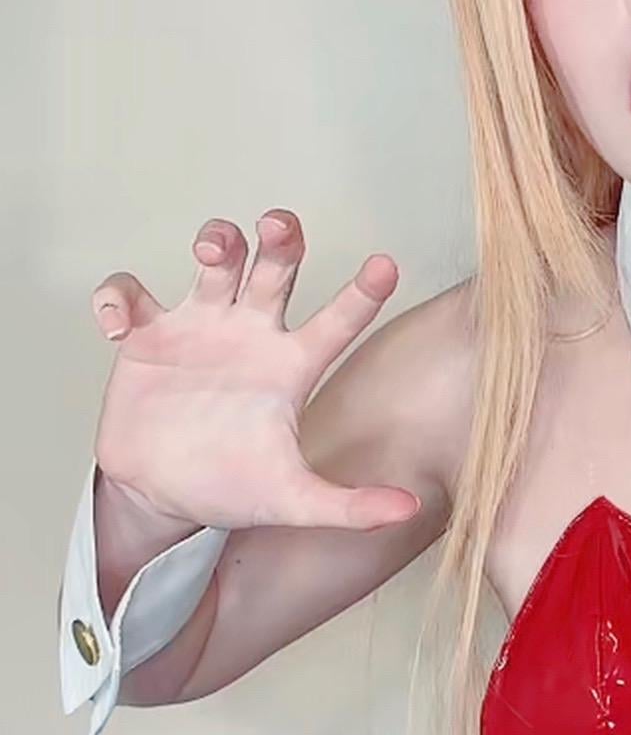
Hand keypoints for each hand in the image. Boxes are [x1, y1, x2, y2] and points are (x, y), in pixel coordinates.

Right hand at [90, 212, 422, 532]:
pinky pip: (130, 294)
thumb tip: (409, 509)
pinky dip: (118, 297)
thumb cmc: (230, 488)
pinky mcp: (148, 335)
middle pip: (276, 266)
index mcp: (291, 367)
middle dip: (281, 238)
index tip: (386, 265)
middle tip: (278, 225)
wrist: (162, 497)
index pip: (338, 321)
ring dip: (217, 239)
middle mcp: (252, 334)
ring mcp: (201, 327)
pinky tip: (118, 323)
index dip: (362, 293)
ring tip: (212, 250)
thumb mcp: (292, 500)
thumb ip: (348, 506)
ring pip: (216, 259)